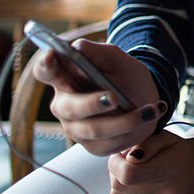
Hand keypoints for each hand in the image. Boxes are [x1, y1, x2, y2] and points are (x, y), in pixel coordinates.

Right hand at [34, 40, 164, 154]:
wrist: (146, 100)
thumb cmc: (126, 76)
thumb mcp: (116, 58)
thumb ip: (95, 52)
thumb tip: (75, 48)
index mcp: (65, 78)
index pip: (45, 71)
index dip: (45, 65)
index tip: (52, 56)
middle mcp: (64, 105)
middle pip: (70, 107)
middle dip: (92, 103)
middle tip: (114, 97)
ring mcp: (76, 127)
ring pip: (92, 129)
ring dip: (124, 121)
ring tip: (148, 110)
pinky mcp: (92, 145)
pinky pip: (108, 143)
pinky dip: (132, 131)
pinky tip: (147, 118)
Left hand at [108, 131, 193, 193]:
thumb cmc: (180, 152)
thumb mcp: (165, 137)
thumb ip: (145, 143)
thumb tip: (126, 158)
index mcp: (171, 169)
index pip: (129, 174)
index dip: (115, 164)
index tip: (119, 155)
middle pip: (119, 187)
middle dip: (116, 171)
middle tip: (127, 162)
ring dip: (120, 185)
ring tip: (135, 175)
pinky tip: (140, 189)